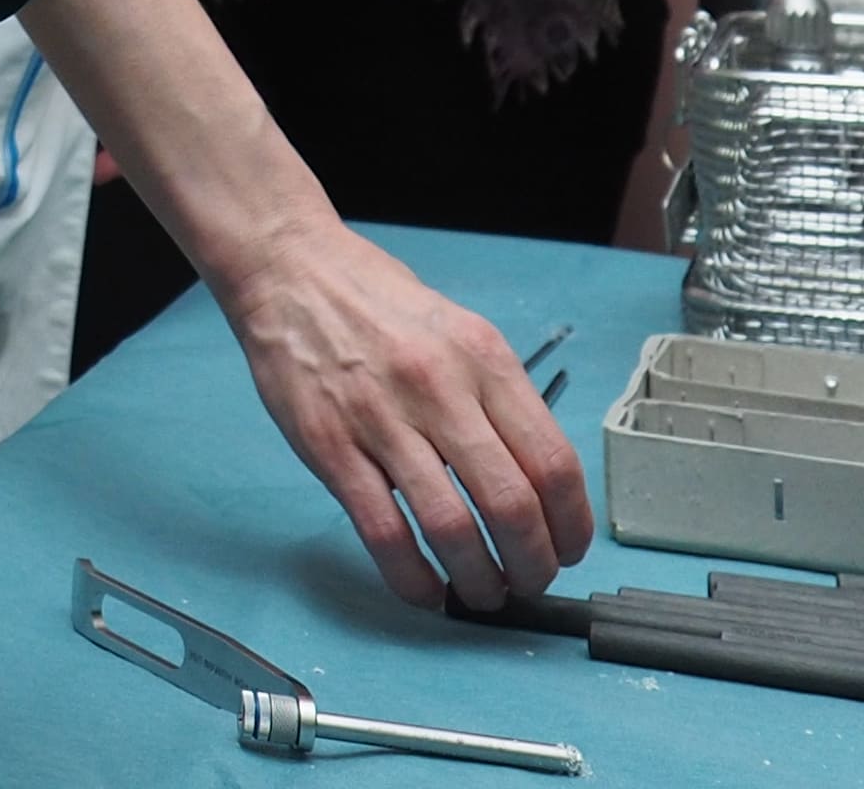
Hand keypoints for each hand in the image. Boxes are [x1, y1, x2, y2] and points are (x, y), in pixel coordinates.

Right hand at [216, 213, 589, 612]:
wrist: (292, 269)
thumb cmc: (379, 301)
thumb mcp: (461, 331)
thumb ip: (499, 399)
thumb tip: (535, 484)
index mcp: (484, 358)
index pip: (554, 462)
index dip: (571, 525)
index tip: (568, 550)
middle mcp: (440, 388)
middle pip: (511, 505)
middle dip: (532, 565)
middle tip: (530, 582)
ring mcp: (381, 419)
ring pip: (451, 529)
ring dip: (478, 581)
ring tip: (482, 593)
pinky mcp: (331, 446)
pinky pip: (383, 532)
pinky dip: (413, 578)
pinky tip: (425, 589)